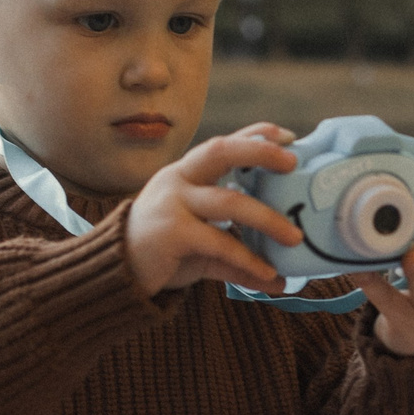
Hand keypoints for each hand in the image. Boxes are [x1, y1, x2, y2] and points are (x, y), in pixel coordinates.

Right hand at [125, 124, 305, 297]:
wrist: (118, 273)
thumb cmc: (166, 251)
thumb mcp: (204, 243)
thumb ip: (239, 250)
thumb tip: (284, 278)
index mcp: (186, 173)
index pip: (224, 143)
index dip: (256, 136)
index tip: (290, 137)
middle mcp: (178, 180)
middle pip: (221, 152)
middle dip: (260, 152)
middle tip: (294, 164)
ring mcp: (173, 204)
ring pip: (230, 202)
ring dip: (268, 220)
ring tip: (295, 238)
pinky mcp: (172, 233)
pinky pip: (219, 243)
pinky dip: (248, 259)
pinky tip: (269, 274)